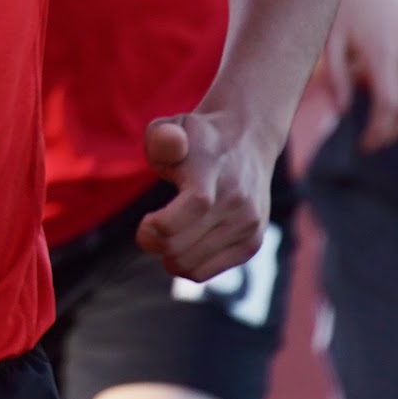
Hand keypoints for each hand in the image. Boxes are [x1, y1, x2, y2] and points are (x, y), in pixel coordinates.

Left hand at [135, 112, 274, 283]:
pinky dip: (185, 264)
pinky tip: (184, 243)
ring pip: (190, 265)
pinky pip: (205, 272)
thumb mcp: (174, 126)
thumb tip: (172, 143)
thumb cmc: (197, 138)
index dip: (158, 225)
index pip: (194, 206)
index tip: (145, 223)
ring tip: (167, 234)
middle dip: (154, 242)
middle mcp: (237, 200)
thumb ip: (162, 136)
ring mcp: (248, 224)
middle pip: (181, 245)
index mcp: (215, 169)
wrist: (246, 140)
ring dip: (167, 255)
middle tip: (150, 228)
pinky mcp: (251, 243)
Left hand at [319, 0, 397, 150]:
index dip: (379, 131)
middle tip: (372, 140)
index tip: (363, 143)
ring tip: (387, 129)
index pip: (390, 104)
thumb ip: (336, 76)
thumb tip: (343, 111)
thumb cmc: (342, 4)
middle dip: (391, 132)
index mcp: (383, 49)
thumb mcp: (329, 38)